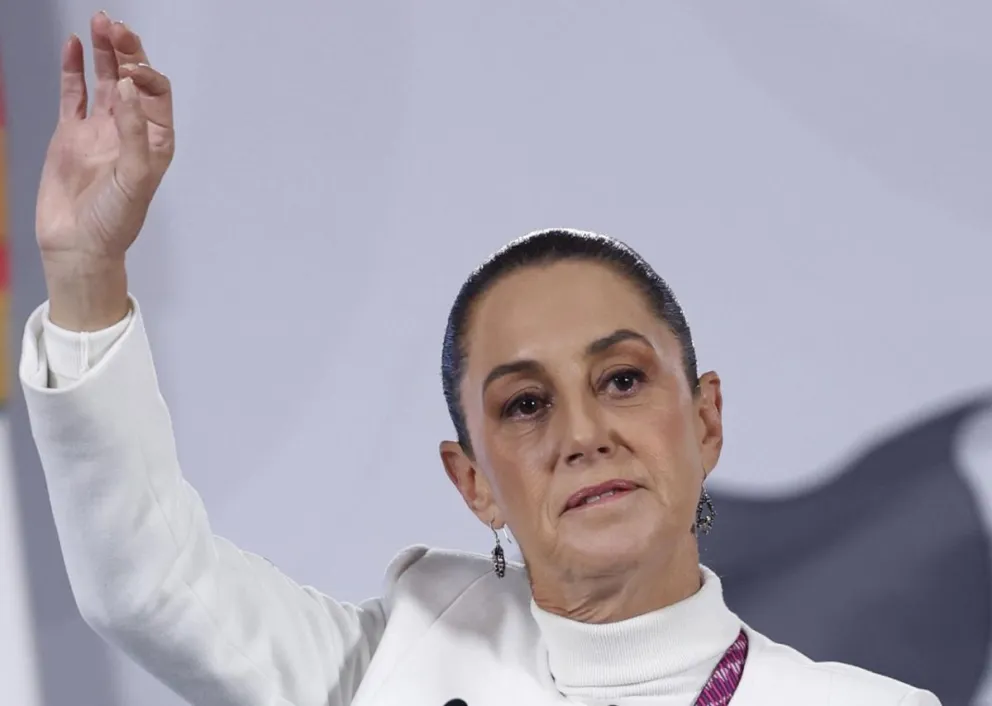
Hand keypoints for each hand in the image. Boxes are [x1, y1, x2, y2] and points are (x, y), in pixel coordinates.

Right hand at [36, 11, 173, 329]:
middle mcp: (130, 132)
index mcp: (154, 142)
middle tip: (115, 25)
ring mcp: (99, 131)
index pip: (156, 94)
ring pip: (104, 81)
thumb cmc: (115, 220)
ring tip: (100, 22)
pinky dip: (74, 69)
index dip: (146, 76)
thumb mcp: (136, 177)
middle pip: (132, 80)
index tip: (130, 71)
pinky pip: (73, 94)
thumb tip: (127, 86)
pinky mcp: (71, 134)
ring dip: (104, 53)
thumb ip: (132, 131)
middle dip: (127, 52)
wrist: (79, 245)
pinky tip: (73, 45)